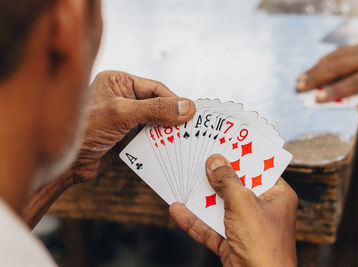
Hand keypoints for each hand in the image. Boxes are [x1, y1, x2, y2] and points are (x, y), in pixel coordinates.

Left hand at [71, 70, 195, 182]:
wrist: (64, 163)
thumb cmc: (85, 129)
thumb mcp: (121, 113)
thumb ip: (155, 109)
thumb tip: (187, 107)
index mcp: (118, 82)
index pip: (155, 89)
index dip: (174, 101)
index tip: (192, 114)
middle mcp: (122, 98)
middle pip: (157, 106)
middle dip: (172, 119)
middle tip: (192, 131)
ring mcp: (124, 119)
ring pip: (154, 124)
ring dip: (166, 134)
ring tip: (184, 143)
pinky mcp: (124, 138)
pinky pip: (147, 139)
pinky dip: (157, 146)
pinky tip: (168, 152)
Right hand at [169, 154, 297, 266]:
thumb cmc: (263, 246)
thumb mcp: (243, 205)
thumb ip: (228, 181)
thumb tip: (215, 161)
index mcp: (277, 196)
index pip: (259, 168)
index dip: (240, 154)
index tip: (222, 141)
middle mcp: (262, 209)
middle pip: (236, 186)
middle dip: (215, 174)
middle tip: (198, 156)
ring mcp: (246, 228)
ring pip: (220, 206)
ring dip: (201, 196)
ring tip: (182, 179)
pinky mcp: (231, 243)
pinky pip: (210, 227)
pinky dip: (194, 220)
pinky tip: (177, 210)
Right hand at [296, 35, 357, 101]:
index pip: (356, 82)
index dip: (335, 91)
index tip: (317, 99)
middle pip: (339, 66)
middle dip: (317, 77)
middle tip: (298, 88)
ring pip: (336, 57)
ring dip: (316, 68)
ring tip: (300, 80)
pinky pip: (339, 52)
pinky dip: (323, 62)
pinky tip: (313, 70)